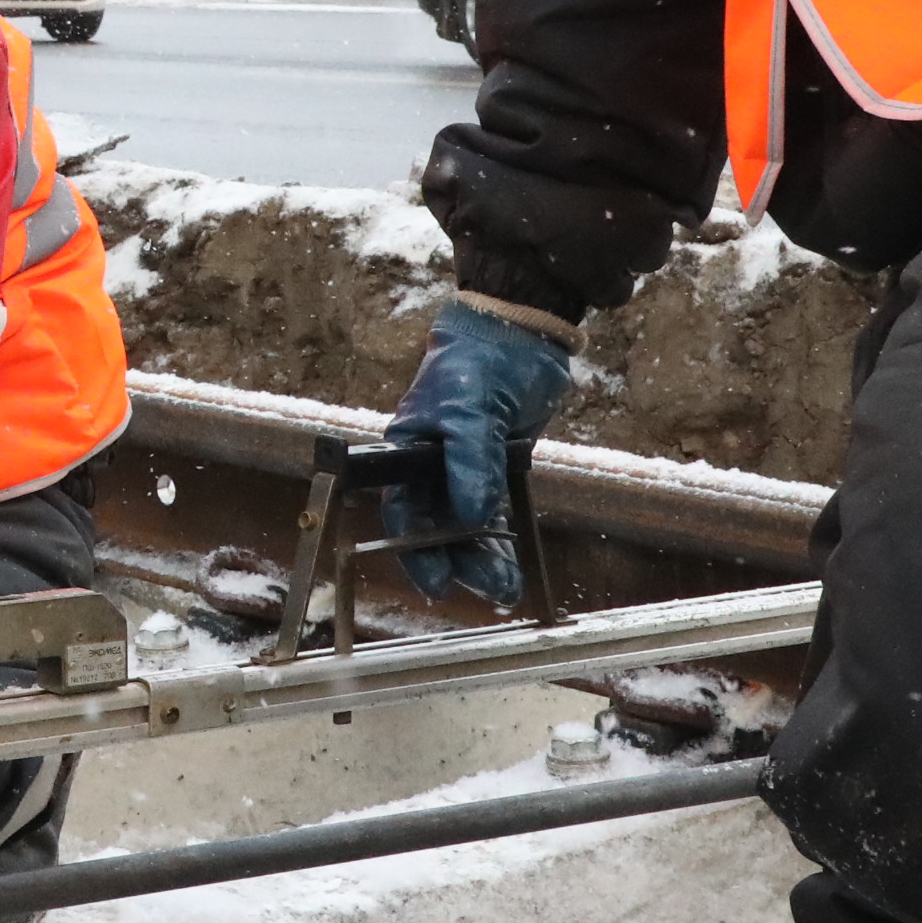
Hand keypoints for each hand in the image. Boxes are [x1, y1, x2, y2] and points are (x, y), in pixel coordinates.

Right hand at [386, 299, 574, 606]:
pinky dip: (503, 540)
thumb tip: (474, 516)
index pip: (403, 510)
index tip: (436, 583)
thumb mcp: (469, 409)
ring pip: (468, 526)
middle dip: (459, 561)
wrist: (518, 331)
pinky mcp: (498, 466)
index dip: (413, 548)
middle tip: (488, 591)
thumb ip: (470, 463)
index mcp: (407, 449)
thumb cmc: (477, 361)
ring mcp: (464, 468)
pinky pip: (495, 513)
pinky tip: (514, 568)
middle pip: (436, 526)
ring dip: (485, 558)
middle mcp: (429, 466)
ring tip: (506, 590)